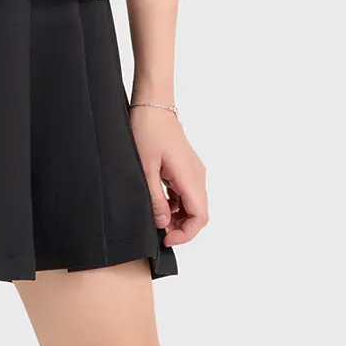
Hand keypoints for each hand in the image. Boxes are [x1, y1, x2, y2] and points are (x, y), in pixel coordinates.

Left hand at [129, 105, 207, 245]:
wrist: (153, 107)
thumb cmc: (148, 131)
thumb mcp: (145, 168)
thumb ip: (155, 199)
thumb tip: (163, 224)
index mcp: (190, 177)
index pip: (200, 217)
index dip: (186, 234)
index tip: (166, 239)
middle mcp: (197, 176)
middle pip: (199, 214)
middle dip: (181, 228)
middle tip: (159, 233)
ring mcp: (193, 172)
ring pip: (193, 205)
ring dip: (178, 217)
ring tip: (156, 219)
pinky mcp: (186, 169)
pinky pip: (187, 194)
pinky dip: (176, 205)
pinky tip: (159, 204)